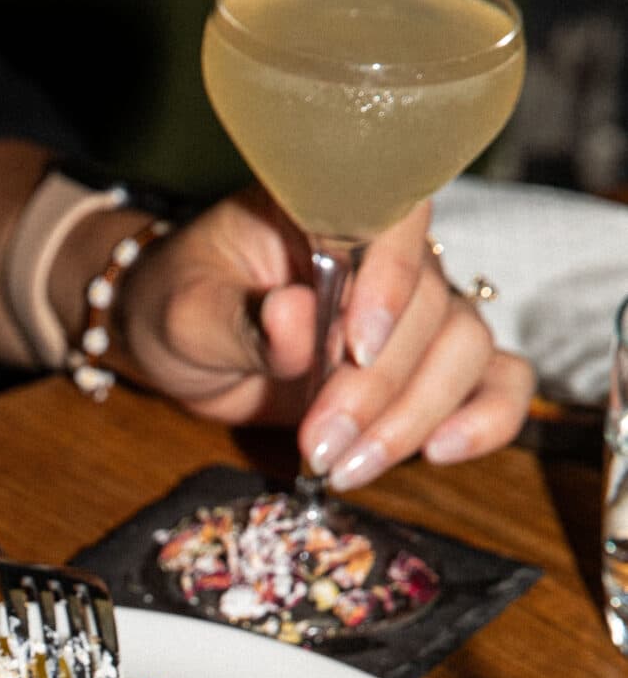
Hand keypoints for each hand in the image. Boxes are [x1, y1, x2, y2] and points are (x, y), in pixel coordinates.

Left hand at [118, 189, 533, 489]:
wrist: (182, 346)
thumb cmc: (180, 307)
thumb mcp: (187, 313)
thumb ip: (240, 321)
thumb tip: (292, 317)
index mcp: (328, 211)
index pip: (395, 220)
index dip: (390, 282)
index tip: (354, 348)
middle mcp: (388, 256)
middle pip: (432, 308)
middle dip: (378, 389)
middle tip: (320, 443)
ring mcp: (417, 313)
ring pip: (466, 351)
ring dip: (413, 418)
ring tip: (344, 466)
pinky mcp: (429, 368)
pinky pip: (497, 383)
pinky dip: (486, 420)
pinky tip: (438, 453)